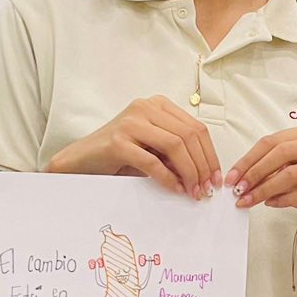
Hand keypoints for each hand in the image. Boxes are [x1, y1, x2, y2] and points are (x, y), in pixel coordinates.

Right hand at [47, 96, 220, 198]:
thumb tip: (206, 173)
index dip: (210, 155)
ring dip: (189, 173)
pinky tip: (175, 190)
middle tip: (206, 189)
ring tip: (193, 192)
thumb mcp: (153, 148)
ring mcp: (130, 122)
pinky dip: (168, 179)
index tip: (215, 177)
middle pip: (189, 136)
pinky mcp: (117, 142)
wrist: (81, 159)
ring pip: (175, 145)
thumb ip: (176, 152)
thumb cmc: (118, 154)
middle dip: (203, 166)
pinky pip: (152, 162)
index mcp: (157, 105)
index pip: (196, 128)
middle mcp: (145, 107)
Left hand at [228, 127, 296, 240]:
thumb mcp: (287, 171)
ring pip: (291, 173)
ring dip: (265, 188)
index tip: (232, 176)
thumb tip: (239, 177)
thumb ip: (268, 168)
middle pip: (281, 152)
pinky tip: (270, 203)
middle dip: (255, 172)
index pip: (271, 141)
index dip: (248, 159)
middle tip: (239, 189)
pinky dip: (283, 199)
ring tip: (250, 199)